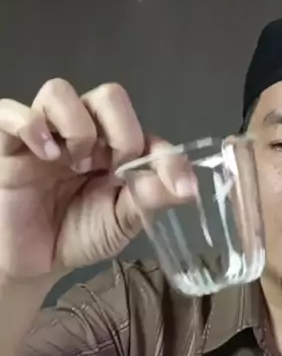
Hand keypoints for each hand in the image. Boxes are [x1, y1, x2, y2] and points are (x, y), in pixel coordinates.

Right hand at [0, 79, 195, 280]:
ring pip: (60, 92)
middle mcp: (84, 133)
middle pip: (108, 97)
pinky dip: (31, 125)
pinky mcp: (8, 143)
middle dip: (121, 132)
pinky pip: (11, 112)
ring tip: (74, 164)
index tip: (178, 186)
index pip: (147, 134)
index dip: (166, 156)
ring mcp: (46, 134)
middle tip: (113, 169)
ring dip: (77, 126)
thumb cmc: (75, 236)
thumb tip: (189, 188)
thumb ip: (149, 200)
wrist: (32, 263)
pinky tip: (45, 154)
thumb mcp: (120, 224)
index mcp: (116, 151)